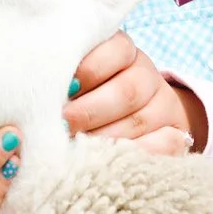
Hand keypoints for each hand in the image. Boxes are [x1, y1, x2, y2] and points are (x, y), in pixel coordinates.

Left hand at [63, 31, 204, 155]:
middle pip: (127, 91)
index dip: (89, 71)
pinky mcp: (176, 134)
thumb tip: (35, 94)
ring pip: (140, 121)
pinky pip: (164, 145)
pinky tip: (108, 162)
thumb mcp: (75, 77)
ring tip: (75, 150)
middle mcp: (146, 74)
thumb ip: (60, 78)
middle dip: (90, 112)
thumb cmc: (88, 94)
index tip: (64, 90)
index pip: (115, 50)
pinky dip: (136, 155)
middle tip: (63, 125)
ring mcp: (164, 105)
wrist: (137, 114)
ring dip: (105, 139)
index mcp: (122, 51)